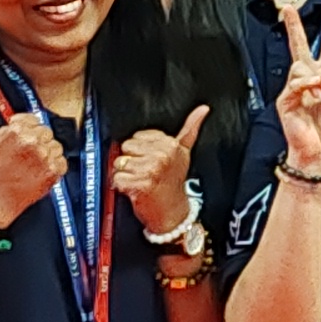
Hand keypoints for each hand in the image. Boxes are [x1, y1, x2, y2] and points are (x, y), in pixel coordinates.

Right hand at [0, 86, 68, 230]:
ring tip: (30, 164)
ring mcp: (44, 157)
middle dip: (37, 141)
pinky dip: (55, 166)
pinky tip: (39, 171)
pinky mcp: (52, 172)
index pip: (34, 120)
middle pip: (45, 132)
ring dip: (47, 153)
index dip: (27, 130)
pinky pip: (62, 161)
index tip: (20, 140)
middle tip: (24, 155)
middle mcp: (32, 142)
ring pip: (55, 146)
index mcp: (16, 131)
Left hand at [112, 105, 206, 243]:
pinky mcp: (140, 184)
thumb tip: (203, 108)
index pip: (137, 137)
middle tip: (144, 172)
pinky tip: (134, 190)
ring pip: (119, 163)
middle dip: (131, 161)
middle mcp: (162, 155)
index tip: (150, 161)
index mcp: (171, 144)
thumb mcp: (184, 152)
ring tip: (139, 181)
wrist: (173, 212)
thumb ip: (190, 128)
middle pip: (126, 147)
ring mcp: (151, 170)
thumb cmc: (174, 182)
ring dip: (125, 174)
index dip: (140, 150)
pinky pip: (117, 178)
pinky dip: (121, 186)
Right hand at [272, 0, 320, 174]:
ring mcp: (295, 90)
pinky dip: (306, 85)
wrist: (318, 153)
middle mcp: (308, 82)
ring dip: (313, 75)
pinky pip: (295, 83)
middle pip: (301, 49)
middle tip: (288, 10)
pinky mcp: (286, 100)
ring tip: (320, 89)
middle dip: (294, 28)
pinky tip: (312, 90)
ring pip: (300, 66)